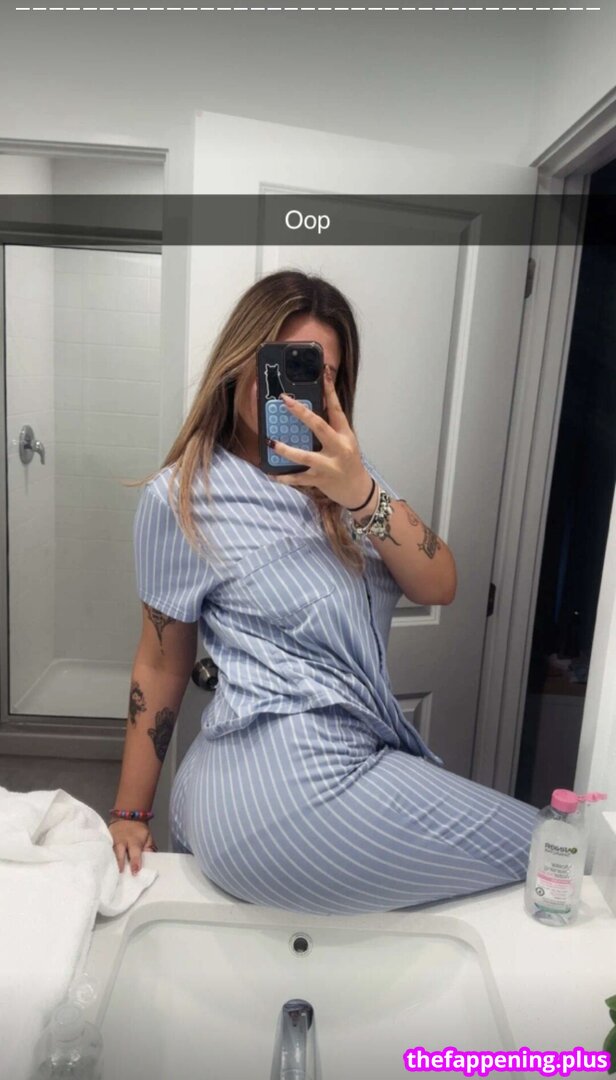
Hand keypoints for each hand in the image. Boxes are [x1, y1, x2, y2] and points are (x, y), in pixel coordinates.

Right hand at [108, 819, 157, 874]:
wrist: (127, 816)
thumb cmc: (139, 831)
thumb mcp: (148, 837)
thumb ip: (149, 849)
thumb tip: (151, 861)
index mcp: (134, 840)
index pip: (135, 852)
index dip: (135, 862)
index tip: (135, 872)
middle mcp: (121, 840)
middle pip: (119, 853)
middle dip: (119, 864)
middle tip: (120, 875)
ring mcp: (112, 841)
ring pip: (110, 853)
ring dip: (111, 863)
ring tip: (110, 874)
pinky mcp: (105, 841)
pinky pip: (104, 850)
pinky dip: (105, 858)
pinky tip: (103, 866)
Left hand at [269, 367, 371, 508]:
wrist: (358, 490)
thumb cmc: (349, 462)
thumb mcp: (345, 441)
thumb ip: (331, 427)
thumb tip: (312, 409)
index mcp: (345, 435)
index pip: (337, 409)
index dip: (330, 391)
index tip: (324, 374)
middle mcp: (338, 448)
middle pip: (319, 426)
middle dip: (301, 413)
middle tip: (285, 400)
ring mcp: (329, 465)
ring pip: (305, 456)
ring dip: (286, 450)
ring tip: (271, 442)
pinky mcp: (321, 480)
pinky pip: (299, 478)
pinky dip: (285, 477)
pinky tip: (272, 475)